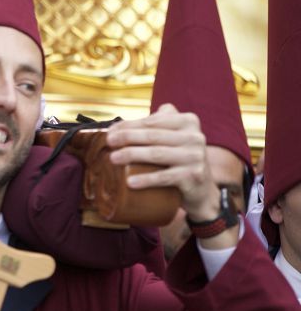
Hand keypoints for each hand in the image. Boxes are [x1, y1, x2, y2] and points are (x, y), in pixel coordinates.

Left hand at [108, 105, 237, 246]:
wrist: (201, 189)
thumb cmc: (178, 158)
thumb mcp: (173, 136)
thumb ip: (155, 124)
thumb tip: (116, 126)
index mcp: (188, 121)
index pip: (153, 121)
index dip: (129, 125)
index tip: (110, 131)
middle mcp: (195, 137)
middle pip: (153, 135)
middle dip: (127, 137)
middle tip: (108, 142)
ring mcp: (196, 157)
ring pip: (157, 154)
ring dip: (132, 155)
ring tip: (113, 158)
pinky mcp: (193, 176)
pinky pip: (164, 177)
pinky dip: (146, 179)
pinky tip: (130, 182)